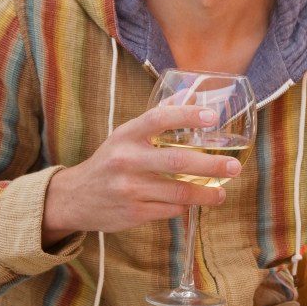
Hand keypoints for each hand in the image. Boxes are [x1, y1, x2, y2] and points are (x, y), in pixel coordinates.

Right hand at [42, 105, 241, 242]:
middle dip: (211, 164)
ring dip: (206, 193)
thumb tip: (187, 93)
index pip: (158, 119)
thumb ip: (155, 118)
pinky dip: (185, 205)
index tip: (213, 117)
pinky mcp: (133, 212)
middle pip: (177, 161)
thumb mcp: (125, 136)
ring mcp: (129, 188)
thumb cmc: (110, 161)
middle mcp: (127, 160)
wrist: (73, 198)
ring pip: (179, 191)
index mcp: (126, 135)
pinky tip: (193, 202)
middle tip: (233, 167)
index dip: (187, 115)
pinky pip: (170, 209)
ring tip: (222, 192)